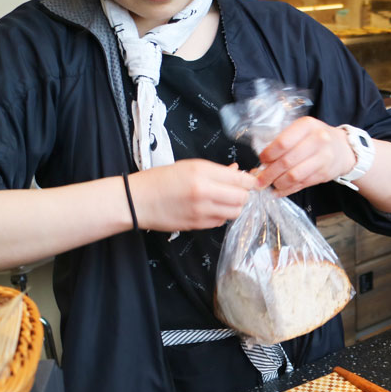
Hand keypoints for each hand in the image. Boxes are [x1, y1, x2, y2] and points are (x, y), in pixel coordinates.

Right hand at [127, 159, 257, 231]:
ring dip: (235, 206)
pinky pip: (221, 222)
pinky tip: (213, 209)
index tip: (252, 181)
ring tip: (225, 200)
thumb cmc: (160, 179)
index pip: (240, 179)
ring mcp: (201, 211)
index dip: (251, 181)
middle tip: (237, 190)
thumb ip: (215, 170)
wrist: (137, 200)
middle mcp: (204, 191)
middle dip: (244, 194)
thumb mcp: (188, 166)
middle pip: (242, 198)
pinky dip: (222, 216)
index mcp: (201, 171)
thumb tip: (237, 172)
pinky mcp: (198, 225)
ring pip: (234, 212)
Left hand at [254, 117, 356, 195]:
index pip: (282, 143)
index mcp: (307, 126)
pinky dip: (287, 190)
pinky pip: (301, 185)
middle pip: (286, 162)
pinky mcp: (324, 174)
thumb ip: (284, 142)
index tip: (261, 161)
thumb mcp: (302, 130)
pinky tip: (278, 191)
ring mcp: (323, 158)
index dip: (268, 155)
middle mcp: (317, 140)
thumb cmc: (316, 138)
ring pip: (293, 176)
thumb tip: (262, 163)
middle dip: (268, 174)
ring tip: (269, 185)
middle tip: (258, 181)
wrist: (343, 148)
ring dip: (277, 184)